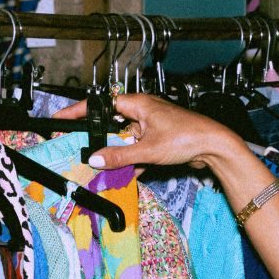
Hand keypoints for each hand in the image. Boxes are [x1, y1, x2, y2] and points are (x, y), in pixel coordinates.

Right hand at [54, 94, 241, 171]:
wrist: (215, 147)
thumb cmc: (188, 137)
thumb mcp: (148, 149)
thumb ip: (120, 155)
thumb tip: (96, 158)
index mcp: (139, 104)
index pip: (101, 105)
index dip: (80, 112)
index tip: (63, 119)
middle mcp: (143, 112)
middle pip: (112, 125)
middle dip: (101, 140)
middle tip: (83, 150)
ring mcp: (151, 127)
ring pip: (125, 140)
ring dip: (119, 154)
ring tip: (107, 168)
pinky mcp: (159, 140)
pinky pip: (138, 150)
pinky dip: (133, 161)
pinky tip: (130, 173)